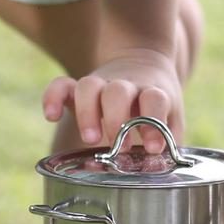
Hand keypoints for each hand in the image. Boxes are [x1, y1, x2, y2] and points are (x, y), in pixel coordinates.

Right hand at [42, 47, 183, 153]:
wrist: (144, 60)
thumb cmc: (159, 102)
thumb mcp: (173, 117)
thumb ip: (170, 139)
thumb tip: (164, 163)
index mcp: (153, 91)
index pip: (154, 100)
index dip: (154, 122)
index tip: (152, 148)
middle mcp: (127, 85)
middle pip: (117, 91)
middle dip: (115, 120)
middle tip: (116, 146)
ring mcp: (102, 83)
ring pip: (88, 86)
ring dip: (86, 113)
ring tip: (90, 140)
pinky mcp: (80, 87)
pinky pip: (61, 84)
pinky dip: (52, 97)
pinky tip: (51, 116)